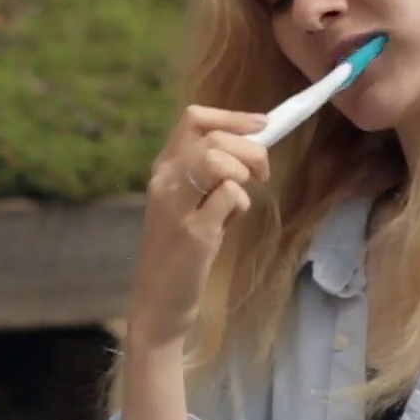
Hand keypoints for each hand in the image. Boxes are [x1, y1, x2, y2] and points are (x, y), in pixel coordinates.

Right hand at [128, 105, 270, 346]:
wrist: (157, 301)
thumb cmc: (180, 250)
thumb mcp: (188, 202)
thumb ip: (209, 173)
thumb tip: (252, 143)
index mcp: (163, 169)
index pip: (194, 119)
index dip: (232, 117)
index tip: (261, 125)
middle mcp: (164, 181)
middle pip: (215, 138)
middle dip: (251, 150)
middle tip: (261, 174)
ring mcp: (176, 207)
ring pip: (219, 160)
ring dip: (243, 176)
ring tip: (239, 201)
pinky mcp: (193, 234)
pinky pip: (231, 197)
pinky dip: (241, 207)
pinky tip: (229, 225)